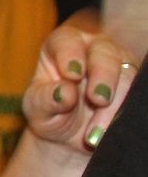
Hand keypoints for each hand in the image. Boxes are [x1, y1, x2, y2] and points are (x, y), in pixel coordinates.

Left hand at [24, 24, 136, 153]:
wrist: (70, 135)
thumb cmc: (49, 112)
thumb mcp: (38, 108)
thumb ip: (46, 99)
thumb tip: (65, 92)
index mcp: (62, 45)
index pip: (67, 40)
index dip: (70, 54)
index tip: (72, 74)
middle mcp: (93, 49)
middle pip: (105, 52)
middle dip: (103, 75)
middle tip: (98, 100)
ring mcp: (118, 66)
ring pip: (127, 74)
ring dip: (116, 103)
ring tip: (97, 131)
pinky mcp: (135, 86)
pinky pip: (138, 95)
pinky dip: (126, 114)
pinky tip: (109, 131)